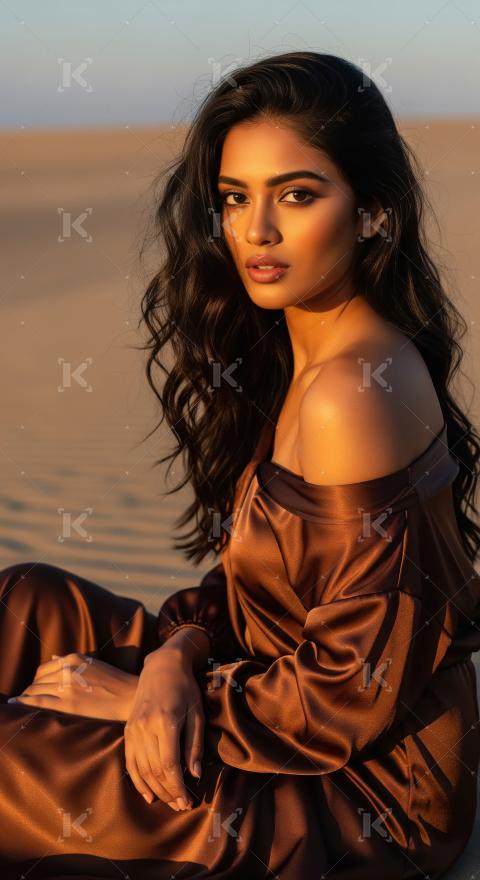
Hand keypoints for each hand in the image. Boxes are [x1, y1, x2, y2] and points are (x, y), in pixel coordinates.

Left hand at [7, 652, 137, 720]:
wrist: (129, 695)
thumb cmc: (113, 681)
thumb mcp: (92, 664)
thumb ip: (71, 662)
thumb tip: (54, 658)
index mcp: (73, 658)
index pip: (44, 669)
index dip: (36, 680)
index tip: (34, 688)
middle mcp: (68, 669)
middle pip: (38, 680)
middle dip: (31, 689)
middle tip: (27, 698)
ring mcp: (67, 686)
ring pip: (36, 690)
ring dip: (27, 697)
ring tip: (22, 703)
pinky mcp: (68, 703)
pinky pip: (39, 702)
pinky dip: (25, 702)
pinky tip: (17, 703)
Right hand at [124, 640, 206, 812]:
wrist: (162, 667)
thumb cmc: (185, 689)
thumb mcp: (197, 713)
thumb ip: (194, 745)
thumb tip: (194, 775)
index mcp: (165, 722)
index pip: (169, 765)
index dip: (178, 787)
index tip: (187, 801)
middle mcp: (145, 727)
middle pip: (155, 770)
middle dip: (169, 792)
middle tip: (181, 806)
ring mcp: (133, 729)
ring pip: (141, 769)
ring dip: (155, 789)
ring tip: (169, 802)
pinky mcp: (128, 730)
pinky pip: (130, 761)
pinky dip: (138, 780)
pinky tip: (148, 794)